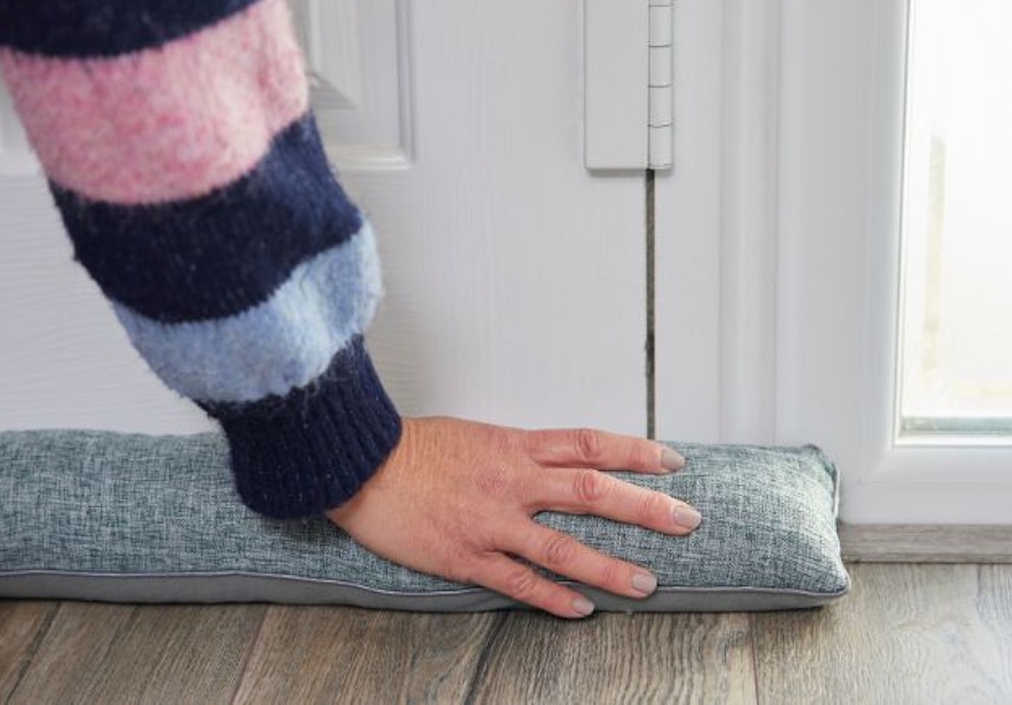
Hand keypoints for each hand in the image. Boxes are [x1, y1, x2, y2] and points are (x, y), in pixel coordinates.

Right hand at [325, 417, 701, 617]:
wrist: (358, 465)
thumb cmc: (410, 449)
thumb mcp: (472, 436)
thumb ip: (515, 453)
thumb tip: (553, 463)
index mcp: (514, 446)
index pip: (589, 445)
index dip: (636, 452)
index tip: (673, 462)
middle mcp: (512, 482)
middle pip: (593, 491)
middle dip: (645, 508)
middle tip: (687, 521)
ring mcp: (491, 522)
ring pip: (564, 546)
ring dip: (610, 567)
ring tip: (647, 584)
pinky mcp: (466, 556)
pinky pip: (520, 581)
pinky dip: (554, 597)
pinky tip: (582, 610)